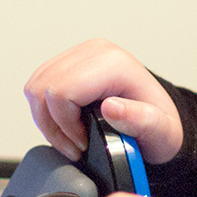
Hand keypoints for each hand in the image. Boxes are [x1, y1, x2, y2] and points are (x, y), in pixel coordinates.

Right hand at [23, 39, 183, 162]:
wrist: (158, 117)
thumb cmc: (158, 125)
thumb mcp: (161, 132)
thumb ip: (142, 121)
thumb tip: (112, 108)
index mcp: (114, 64)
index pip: (61, 92)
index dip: (65, 125)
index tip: (82, 143)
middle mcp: (95, 52)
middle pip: (42, 88)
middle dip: (53, 126)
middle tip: (74, 144)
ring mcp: (80, 54)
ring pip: (35, 86)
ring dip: (45, 119)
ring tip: (69, 137)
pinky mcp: (69, 61)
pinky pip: (39, 84)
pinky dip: (45, 110)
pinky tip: (65, 124)